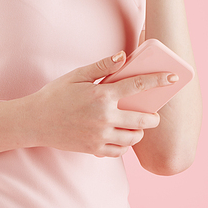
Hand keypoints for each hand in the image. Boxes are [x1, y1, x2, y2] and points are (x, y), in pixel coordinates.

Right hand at [33, 52, 175, 157]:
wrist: (35, 121)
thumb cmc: (55, 95)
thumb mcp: (76, 76)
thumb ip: (101, 67)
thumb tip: (123, 56)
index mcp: (101, 95)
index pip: (137, 86)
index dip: (158, 80)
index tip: (172, 77)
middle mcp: (104, 117)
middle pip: (143, 119)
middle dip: (153, 116)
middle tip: (152, 113)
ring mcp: (100, 136)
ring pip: (134, 137)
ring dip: (139, 131)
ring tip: (136, 126)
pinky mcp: (94, 149)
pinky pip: (120, 151)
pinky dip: (125, 145)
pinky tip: (121, 137)